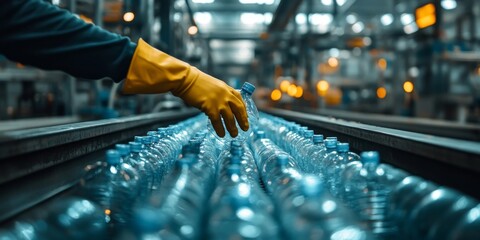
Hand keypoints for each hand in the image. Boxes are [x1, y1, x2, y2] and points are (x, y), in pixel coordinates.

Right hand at [122, 39, 248, 136]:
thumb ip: (221, 94)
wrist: (186, 79)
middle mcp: (225, 95)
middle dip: (243, 120)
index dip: (244, 109)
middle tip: (245, 128)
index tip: (246, 117)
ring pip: (230, 118)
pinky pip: (217, 121)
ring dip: (233, 127)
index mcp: (227, 88)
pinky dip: (220, 129)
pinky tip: (222, 134)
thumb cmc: (197, 83)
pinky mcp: (210, 107)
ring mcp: (219, 101)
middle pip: (238, 110)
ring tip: (234, 134)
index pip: (240, 99)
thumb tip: (223, 106)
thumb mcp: (214, 85)